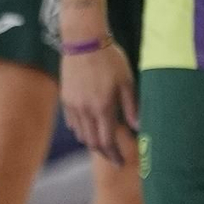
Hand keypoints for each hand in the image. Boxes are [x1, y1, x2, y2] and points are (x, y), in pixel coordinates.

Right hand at [61, 38, 137, 166]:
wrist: (84, 41)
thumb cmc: (110, 59)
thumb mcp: (126, 81)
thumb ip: (131, 106)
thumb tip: (138, 127)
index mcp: (103, 107)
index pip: (107, 141)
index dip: (114, 155)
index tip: (121, 162)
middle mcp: (85, 110)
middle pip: (92, 142)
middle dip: (104, 153)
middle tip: (114, 156)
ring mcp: (73, 105)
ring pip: (81, 134)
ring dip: (92, 142)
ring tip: (103, 142)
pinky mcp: (65, 98)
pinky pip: (72, 123)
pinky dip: (81, 130)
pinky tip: (90, 126)